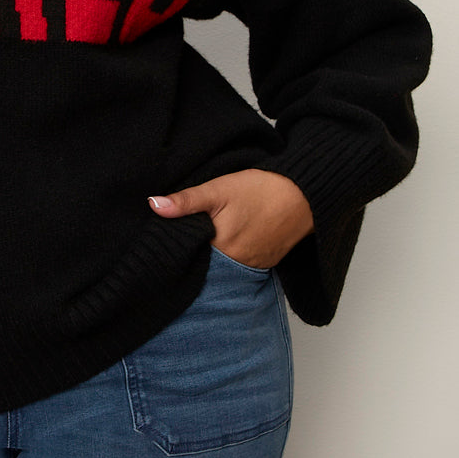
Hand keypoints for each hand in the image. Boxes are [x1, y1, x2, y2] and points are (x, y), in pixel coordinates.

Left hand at [148, 168, 313, 268]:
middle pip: (206, 267)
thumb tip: (153, 205)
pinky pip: (243, 267)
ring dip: (215, 260)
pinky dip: (233, 259)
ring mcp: (255, 266)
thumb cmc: (261, 189)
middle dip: (196, 258)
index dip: (178, 250)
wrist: (305, 194)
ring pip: (225, 269)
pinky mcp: (267, 263)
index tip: (169, 242)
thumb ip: (186, 201)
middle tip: (188, 241)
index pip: (189, 258)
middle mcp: (237, 265)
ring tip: (207, 243)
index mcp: (221, 248)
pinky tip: (229, 245)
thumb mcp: (218, 189)